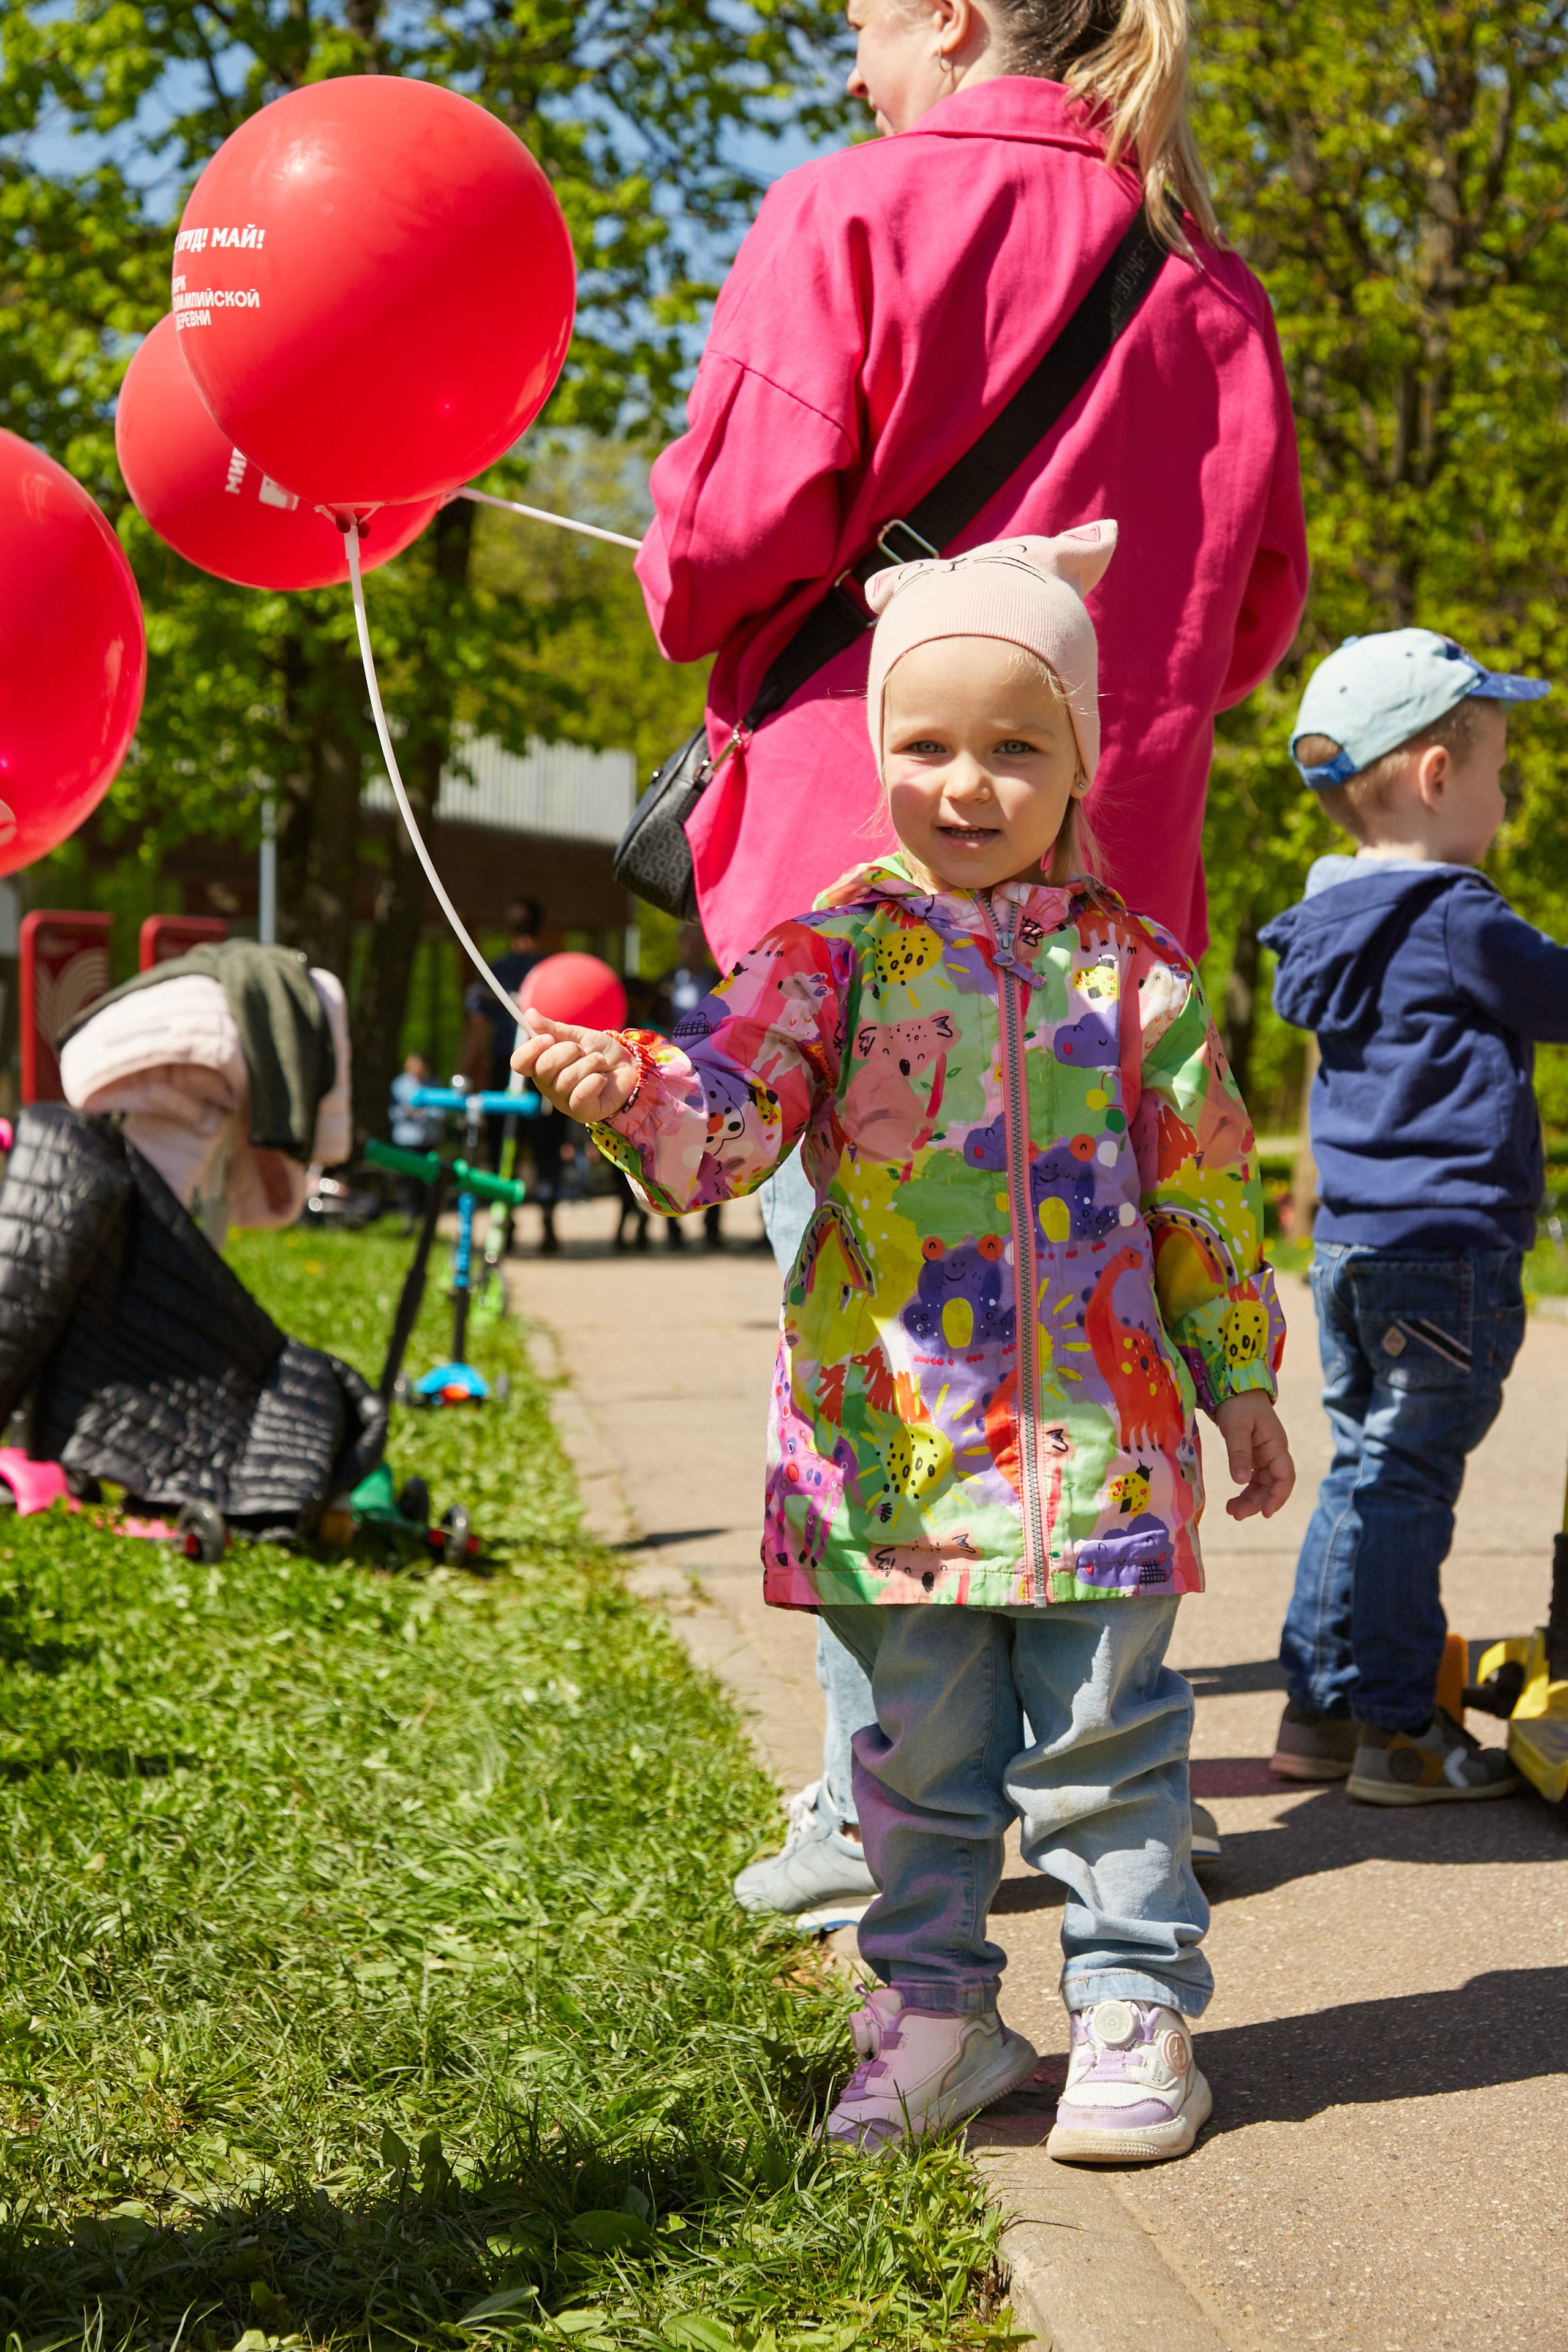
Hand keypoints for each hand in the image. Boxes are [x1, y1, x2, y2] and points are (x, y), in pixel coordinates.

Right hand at [511, 1009, 638, 1122]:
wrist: (627, 1067)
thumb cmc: (599, 1052)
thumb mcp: (576, 1035)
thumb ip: (553, 1028)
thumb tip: (529, 1014)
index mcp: (541, 1065)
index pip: (519, 1062)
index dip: (531, 1049)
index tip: (549, 1038)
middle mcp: (547, 1085)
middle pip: (543, 1068)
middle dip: (567, 1052)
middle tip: (581, 1050)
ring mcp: (563, 1100)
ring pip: (566, 1079)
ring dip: (588, 1064)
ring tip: (599, 1061)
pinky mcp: (581, 1112)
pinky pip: (581, 1094)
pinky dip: (596, 1080)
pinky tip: (602, 1079)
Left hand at [1213, 1391, 1294, 1520]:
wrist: (1234, 1388)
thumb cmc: (1238, 1404)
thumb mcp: (1236, 1427)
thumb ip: (1239, 1453)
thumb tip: (1240, 1481)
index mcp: (1276, 1445)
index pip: (1285, 1476)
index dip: (1278, 1496)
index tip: (1266, 1512)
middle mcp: (1274, 1453)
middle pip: (1272, 1485)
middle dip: (1257, 1502)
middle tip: (1236, 1514)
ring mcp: (1265, 1456)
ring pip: (1263, 1485)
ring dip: (1250, 1500)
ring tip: (1232, 1511)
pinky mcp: (1254, 1457)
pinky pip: (1254, 1479)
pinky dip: (1245, 1491)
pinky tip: (1233, 1501)